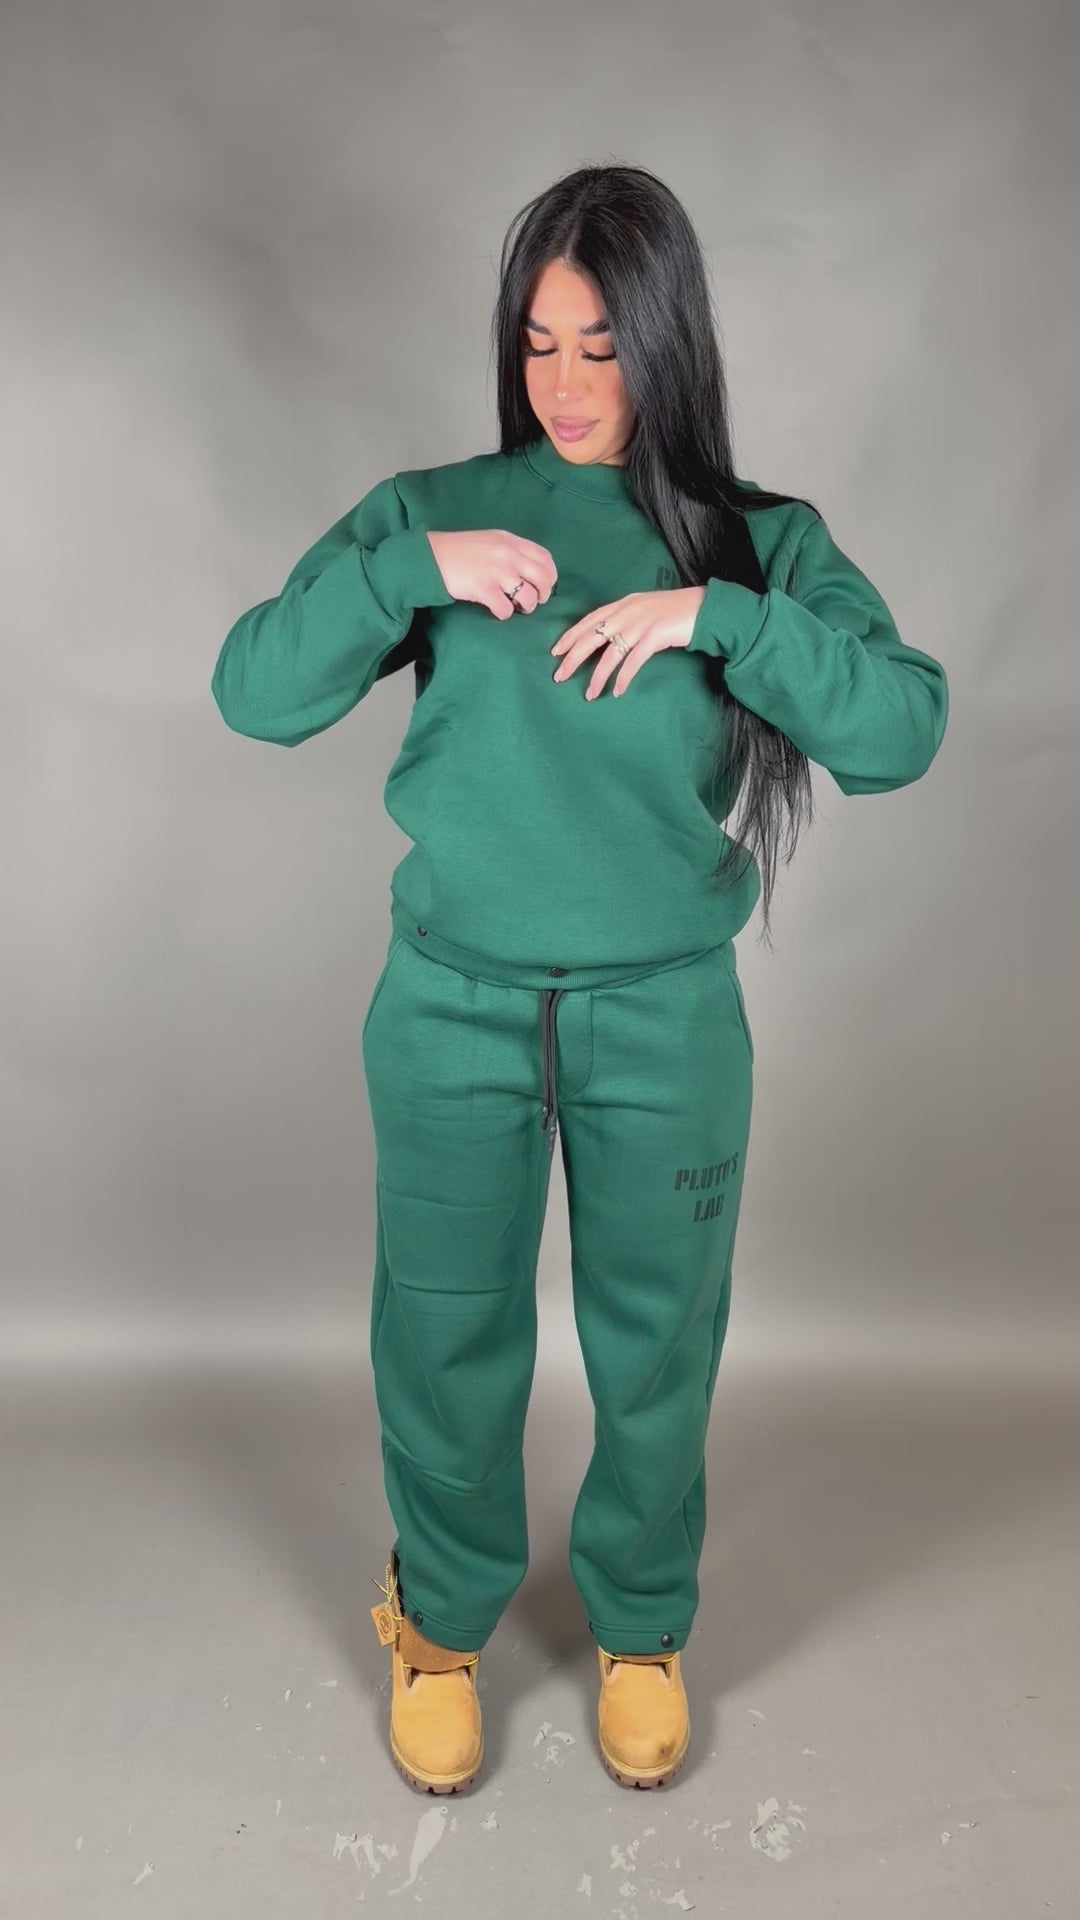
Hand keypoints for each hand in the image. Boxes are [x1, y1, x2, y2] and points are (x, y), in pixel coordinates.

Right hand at [426, 529, 556, 619]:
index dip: (550, 576)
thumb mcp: (490, 540)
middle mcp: (508, 555)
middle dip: (542, 595)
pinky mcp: (484, 589)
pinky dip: (504, 614)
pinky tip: (497, 610)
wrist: (432, 556)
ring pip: (528, 597)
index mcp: (511, 541)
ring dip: (526, 607)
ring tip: (516, 607)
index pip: (545, 558)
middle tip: (533, 601)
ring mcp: (497, 572)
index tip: (544, 586)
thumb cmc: (460, 550)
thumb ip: (511, 550)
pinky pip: (506, 609)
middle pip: (543, 579)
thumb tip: (530, 570)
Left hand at [549, 587, 707, 697]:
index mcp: (623, 604)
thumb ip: (626, 618)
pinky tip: (617, 690)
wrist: (703, 608)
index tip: (556, 652)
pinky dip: (623, 678)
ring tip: (589, 693)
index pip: (589, 620)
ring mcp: (641, 623)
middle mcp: (628, 612)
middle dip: (573, 658)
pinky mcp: (655, 636)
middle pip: (592, 637)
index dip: (571, 636)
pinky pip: (633, 661)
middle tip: (559, 676)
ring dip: (597, 676)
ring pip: (610, 653)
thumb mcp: (645, 609)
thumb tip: (608, 638)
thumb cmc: (674, 611)